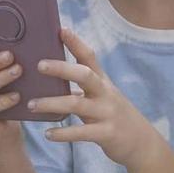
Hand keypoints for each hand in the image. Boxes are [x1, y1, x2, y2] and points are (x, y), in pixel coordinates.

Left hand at [30, 28, 162, 170]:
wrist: (141, 143)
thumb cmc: (115, 116)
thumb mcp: (103, 97)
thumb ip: (83, 88)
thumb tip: (56, 77)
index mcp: (103, 82)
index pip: (90, 57)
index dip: (76, 43)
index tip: (61, 29)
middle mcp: (106, 94)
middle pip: (85, 75)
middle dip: (62, 68)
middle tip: (39, 65)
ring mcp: (107, 113)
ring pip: (77, 104)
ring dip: (52, 103)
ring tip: (31, 104)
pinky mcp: (107, 133)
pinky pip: (82, 133)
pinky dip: (63, 133)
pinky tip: (48, 134)